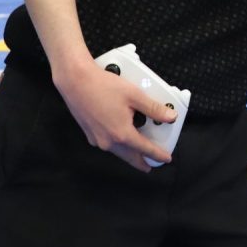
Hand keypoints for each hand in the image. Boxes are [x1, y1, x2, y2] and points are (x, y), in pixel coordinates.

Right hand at [52, 60, 178, 171]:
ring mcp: (96, 139)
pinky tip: (120, 138)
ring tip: (137, 153)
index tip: (166, 159)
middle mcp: (108, 141)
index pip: (145, 149)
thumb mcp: (134, 95)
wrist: (75, 81)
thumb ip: (154, 109)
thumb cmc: (103, 86)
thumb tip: (171, 117)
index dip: (157, 154)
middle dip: (141, 161)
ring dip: (129, 154)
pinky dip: (117, 145)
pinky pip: (107, 144)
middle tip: (150, 165)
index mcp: (122, 133)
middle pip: (129, 156)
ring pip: (118, 152)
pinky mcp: (89, 134)